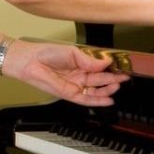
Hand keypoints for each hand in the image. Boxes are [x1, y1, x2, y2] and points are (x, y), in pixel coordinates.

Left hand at [2, 40, 129, 106]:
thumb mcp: (72, 52)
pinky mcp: (69, 94)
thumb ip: (90, 60)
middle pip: (100, 80)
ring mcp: (75, 85)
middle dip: (113, 80)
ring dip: (107, 91)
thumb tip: (106, 62)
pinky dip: (97, 101)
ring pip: (95, 91)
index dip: (112, 69)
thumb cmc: (46, 53)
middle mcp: (80, 75)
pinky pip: (86, 99)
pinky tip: (108, 100)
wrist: (30, 61)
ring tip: (117, 87)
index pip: (100, 68)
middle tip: (124, 78)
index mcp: (81, 63)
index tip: (122, 68)